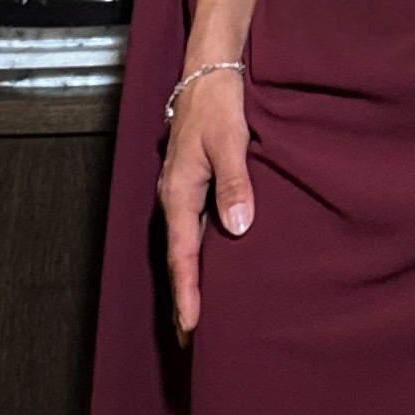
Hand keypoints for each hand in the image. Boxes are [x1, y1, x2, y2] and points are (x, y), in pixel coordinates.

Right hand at [160, 67, 253, 337]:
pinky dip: (196, 258)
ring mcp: (182, 193)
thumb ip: (235, 184)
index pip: (183, 255)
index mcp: (179, 193)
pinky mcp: (192, 186)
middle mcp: (175, 198)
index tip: (191, 326)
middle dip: (183, 299)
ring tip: (196, 316)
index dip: (187, 293)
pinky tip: (209, 269)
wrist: (207, 73)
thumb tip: (239, 228)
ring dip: (190, 281)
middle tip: (189, 340)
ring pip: (184, 247)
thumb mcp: (230, 143)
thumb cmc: (216, 105)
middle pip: (179, 259)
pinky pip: (192, 231)